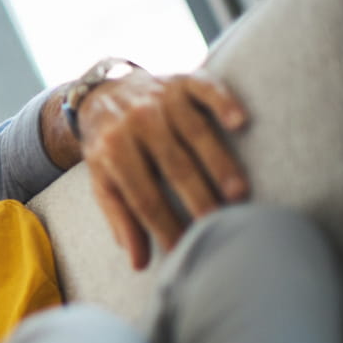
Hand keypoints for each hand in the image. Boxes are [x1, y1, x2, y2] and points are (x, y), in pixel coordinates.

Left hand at [76, 70, 248, 268]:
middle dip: (198, 197)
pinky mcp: (183, 79)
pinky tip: (240, 123)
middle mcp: (137, 122)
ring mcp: (161, 98)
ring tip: (238, 192)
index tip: (185, 247)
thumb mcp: (103, 181)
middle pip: (173, 166)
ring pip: (195, 133)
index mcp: (113, 150)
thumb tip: (139, 263)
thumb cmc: (108, 147)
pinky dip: (224, 103)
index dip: (164, 225)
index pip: (143, 196)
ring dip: (219, 162)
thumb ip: (121, 218)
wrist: (101, 91)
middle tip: (220, 223)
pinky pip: (206, 88)